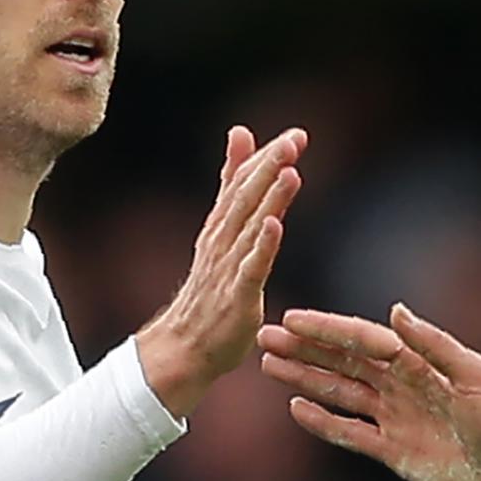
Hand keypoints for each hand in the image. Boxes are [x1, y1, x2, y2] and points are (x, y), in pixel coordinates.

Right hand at [137, 125, 306, 416]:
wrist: (185, 347)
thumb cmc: (210, 290)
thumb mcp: (222, 230)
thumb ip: (232, 183)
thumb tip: (240, 132)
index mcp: (220, 226)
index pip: (243, 183)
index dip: (266, 157)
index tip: (295, 134)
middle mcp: (221, 241)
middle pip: (246, 197)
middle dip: (270, 166)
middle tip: (295, 140)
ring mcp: (227, 268)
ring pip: (250, 226)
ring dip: (269, 198)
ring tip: (289, 171)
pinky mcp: (236, 296)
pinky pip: (249, 267)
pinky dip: (261, 245)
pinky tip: (274, 225)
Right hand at [257, 303, 480, 480]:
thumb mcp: (474, 376)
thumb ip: (433, 345)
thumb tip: (395, 311)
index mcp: (418, 363)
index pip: (363, 340)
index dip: (327, 329)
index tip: (291, 318)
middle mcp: (401, 386)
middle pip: (342, 362)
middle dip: (304, 348)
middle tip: (264, 336)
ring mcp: (394, 418)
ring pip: (339, 392)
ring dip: (305, 378)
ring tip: (269, 364)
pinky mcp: (393, 451)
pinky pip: (350, 432)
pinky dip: (323, 420)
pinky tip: (296, 407)